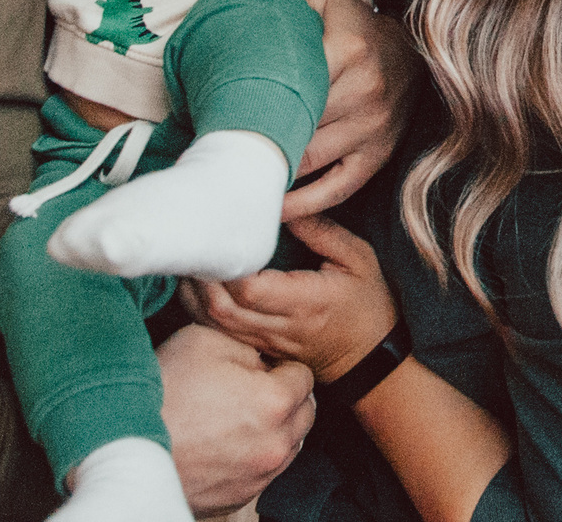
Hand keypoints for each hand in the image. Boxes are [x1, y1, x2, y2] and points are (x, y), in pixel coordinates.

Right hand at [155, 321, 316, 513]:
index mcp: (274, 402)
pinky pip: (262, 471)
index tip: (258, 367)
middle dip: (285, 398)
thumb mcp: (205, 340)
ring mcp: (257, 476)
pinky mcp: (238, 498)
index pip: (304, 376)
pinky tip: (223, 442)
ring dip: (273, 429)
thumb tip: (263, 360)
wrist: (121, 447)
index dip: (280, 366)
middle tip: (249, 389)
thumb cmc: (161, 392)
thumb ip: (248, 344)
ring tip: (234, 416)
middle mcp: (274, 445)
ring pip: (288, 445)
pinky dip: (252, 455)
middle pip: (303, 413)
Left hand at [180, 219, 398, 383]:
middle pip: (221, 307)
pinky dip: (199, 306)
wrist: (370, 357)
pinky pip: (217, 329)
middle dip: (201, 274)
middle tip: (194, 238)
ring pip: (212, 321)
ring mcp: (264, 340)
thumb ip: (320, 230)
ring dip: (195, 290)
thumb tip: (282, 204)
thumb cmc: (367, 303)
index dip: (228, 262)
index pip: (250, 289)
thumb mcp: (357, 258)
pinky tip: (197, 281)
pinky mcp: (257, 345)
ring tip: (191, 255)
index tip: (223, 230)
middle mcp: (279, 327)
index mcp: (305, 303)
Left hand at [228, 0, 415, 214]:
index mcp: (349, 48)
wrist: (409, 54)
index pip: (292, 81)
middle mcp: (367, 91)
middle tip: (211, 147)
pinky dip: (302, 204)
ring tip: (231, 177)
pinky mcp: (378, 157)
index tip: (216, 107)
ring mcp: (374, 129)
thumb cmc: (353, 23)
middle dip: (255, 137)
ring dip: (272, 172)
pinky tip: (270, 208)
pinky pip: (336, 189)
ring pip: (311, 161)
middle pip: (298, 123)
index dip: (251, 97)